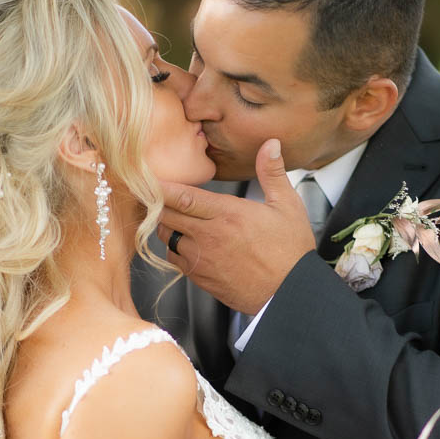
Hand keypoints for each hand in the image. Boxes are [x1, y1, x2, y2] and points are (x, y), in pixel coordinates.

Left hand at [157, 138, 315, 313]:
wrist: (290, 294)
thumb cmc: (291, 251)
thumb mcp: (287, 206)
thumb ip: (272, 173)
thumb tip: (270, 144)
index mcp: (228, 214)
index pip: (182, 196)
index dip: (160, 187)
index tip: (148, 177)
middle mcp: (209, 236)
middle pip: (166, 215)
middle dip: (157, 203)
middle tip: (153, 193)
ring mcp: (202, 259)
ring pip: (167, 237)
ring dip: (166, 224)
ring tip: (173, 216)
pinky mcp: (201, 278)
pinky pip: (174, 259)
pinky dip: (174, 248)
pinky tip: (185, 241)